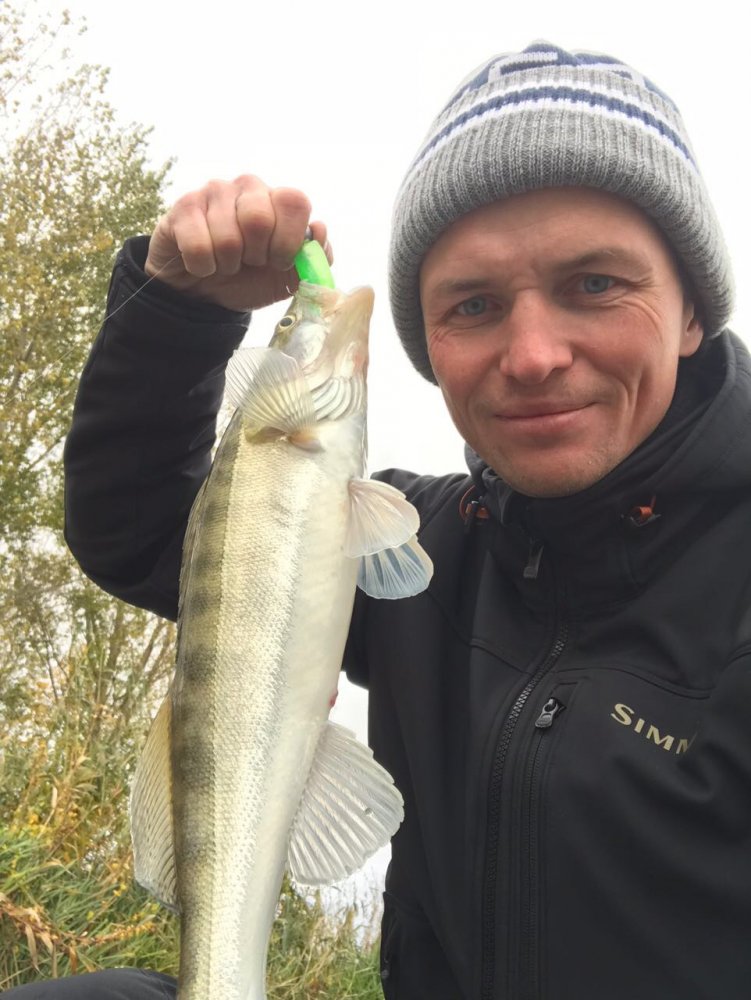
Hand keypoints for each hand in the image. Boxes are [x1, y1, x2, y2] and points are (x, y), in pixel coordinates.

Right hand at [144, 175, 331, 311]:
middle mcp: (247, 187)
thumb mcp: (287, 277)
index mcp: (277, 199)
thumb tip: (319, 230)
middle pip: (259, 218)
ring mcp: (213, 192)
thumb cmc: (249, 278)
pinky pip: (198, 247)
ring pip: (227, 238)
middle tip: (250, 262)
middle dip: (256, 255)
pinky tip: (203, 263)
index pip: (295, 201)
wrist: (204, 291)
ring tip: (226, 264)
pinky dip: (203, 267)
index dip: (288, 239)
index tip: (279, 261)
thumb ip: (313, 258)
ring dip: (228, 265)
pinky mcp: (183, 207)